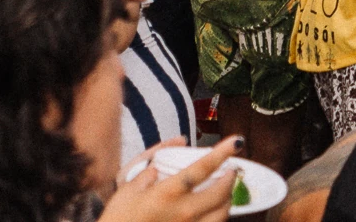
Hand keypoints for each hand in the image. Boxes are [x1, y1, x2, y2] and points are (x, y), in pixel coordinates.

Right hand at [103, 136, 243, 221]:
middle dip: (231, 178)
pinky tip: (213, 211)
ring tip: (224, 190)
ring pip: (222, 214)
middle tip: (231, 169)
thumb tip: (167, 155)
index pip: (202, 168)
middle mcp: (184, 212)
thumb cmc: (118, 218)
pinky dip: (217, 217)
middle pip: (220, 193)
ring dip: (227, 199)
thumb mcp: (128, 188)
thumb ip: (150, 168)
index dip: (222, 153)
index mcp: (168, 193)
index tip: (236, 141)